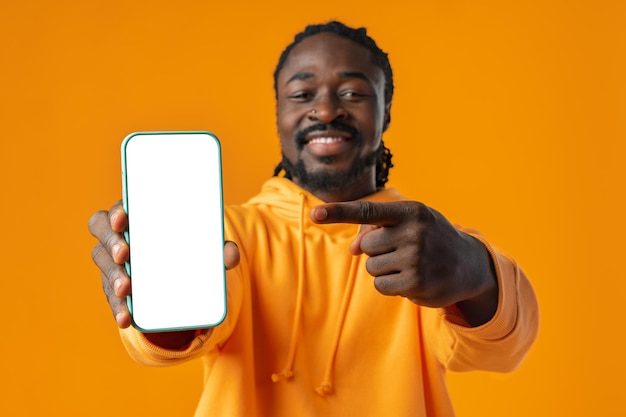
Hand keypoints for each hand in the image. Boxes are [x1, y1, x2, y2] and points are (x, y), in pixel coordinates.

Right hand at [88, 201, 239, 345]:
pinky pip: (112, 297)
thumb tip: (231, 253)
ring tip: (126, 289)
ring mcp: (114, 265)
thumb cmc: (187, 251)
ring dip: (113, 277)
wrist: (181, 279)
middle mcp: (119, 239)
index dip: (116, 212)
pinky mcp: (117, 289)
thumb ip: (218, 250)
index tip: (123, 219)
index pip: (117, 210)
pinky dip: (119, 308)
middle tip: (124, 254)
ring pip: (104, 266)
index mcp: (137, 220)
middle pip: (104, 236)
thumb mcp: (203, 249)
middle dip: (112, 243)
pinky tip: (126, 318)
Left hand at [311, 200, 497, 325]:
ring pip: (372, 267)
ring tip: (411, 264)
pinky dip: (390, 284)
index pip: (367, 211)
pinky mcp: (416, 284)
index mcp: (411, 211)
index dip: (338, 212)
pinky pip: (380, 286)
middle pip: (367, 245)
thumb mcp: (409, 223)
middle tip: (403, 249)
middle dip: (378, 250)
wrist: (469, 265)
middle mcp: (414, 233)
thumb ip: (376, 228)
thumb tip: (353, 249)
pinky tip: (412, 279)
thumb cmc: (430, 237)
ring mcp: (416, 259)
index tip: (315, 214)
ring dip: (385, 268)